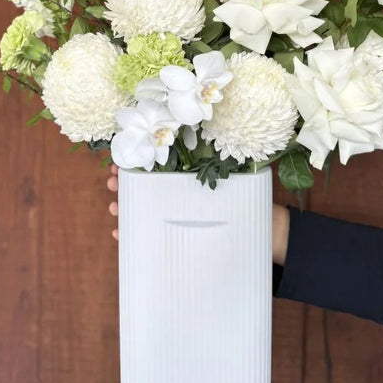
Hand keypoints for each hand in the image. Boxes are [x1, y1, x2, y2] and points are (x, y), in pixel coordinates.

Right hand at [106, 165, 289, 263]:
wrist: (270, 239)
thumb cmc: (256, 206)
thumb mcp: (236, 183)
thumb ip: (217, 169)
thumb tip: (201, 143)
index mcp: (193, 181)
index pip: (160, 169)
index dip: (138, 164)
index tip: (120, 161)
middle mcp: (184, 198)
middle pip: (148, 188)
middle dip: (126, 184)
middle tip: (112, 182)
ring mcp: (181, 218)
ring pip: (146, 211)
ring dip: (126, 208)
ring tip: (114, 207)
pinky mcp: (182, 239)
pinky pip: (154, 236)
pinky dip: (136, 234)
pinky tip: (121, 234)